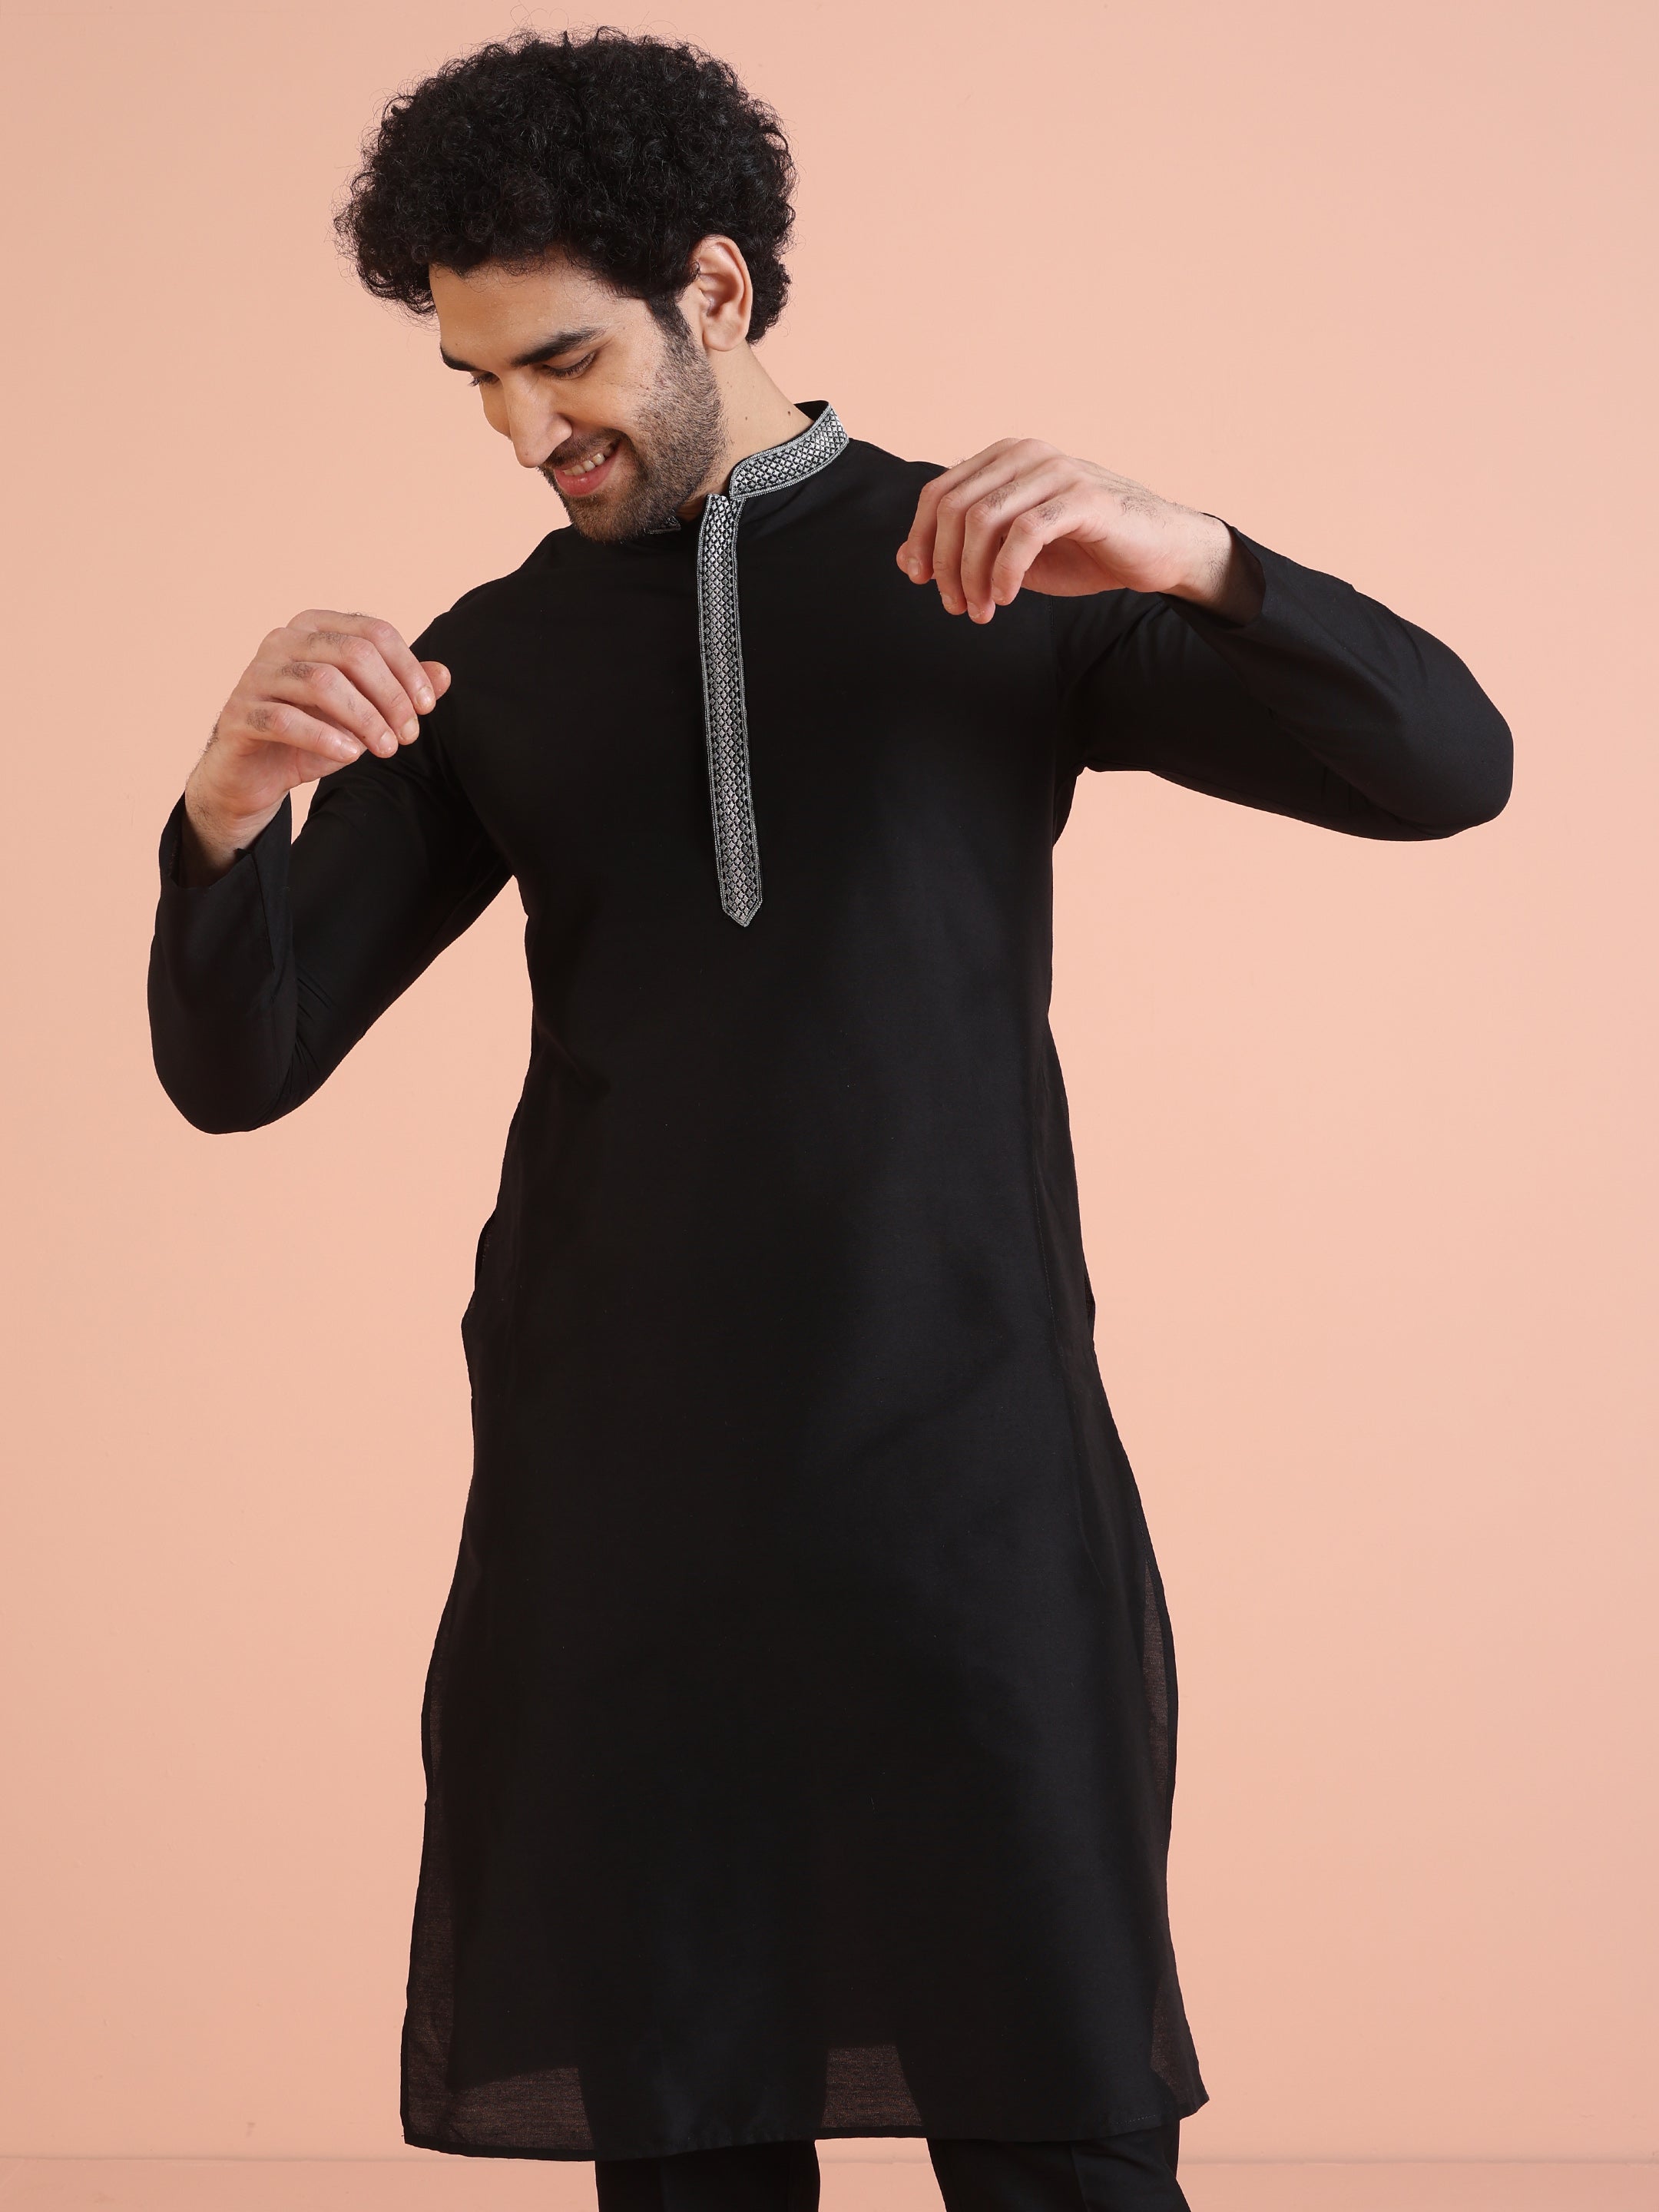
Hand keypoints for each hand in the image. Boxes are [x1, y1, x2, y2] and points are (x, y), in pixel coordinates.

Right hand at [180, 611, 449, 882]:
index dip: (408, 669)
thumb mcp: (363, 711)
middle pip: (353, 653)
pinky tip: (350, 754)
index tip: (426, 708)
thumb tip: (445, 674)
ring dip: (364, 718)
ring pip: (322, 682)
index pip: (374, 632)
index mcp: (315, 628)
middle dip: (390, 696)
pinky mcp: (240, 714)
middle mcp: (283, 641)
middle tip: (407, 735)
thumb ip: (399, 689)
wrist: (255, 774)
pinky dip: (324, 737)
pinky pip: (284, 719)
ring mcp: (257, 675)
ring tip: (385, 748)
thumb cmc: (312, 733)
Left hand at [896, 440, 1262, 625]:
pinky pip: (1024, 532)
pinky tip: (1004, 598)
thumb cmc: (1084, 550)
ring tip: (981, 610)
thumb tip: (905, 558)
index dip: (922, 540)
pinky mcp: (1084, 498)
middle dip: (945, 564)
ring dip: (972, 575)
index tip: (921, 581)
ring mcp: (1056, 472)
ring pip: (983, 520)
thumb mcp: (1010, 553)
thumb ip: (963, 549)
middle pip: (953, 507)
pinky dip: (1004, 571)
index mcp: (1005, 459)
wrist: (1156, 552)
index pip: (938, 493)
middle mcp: (1026, 455)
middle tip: (956, 606)